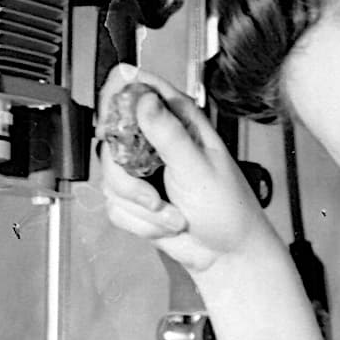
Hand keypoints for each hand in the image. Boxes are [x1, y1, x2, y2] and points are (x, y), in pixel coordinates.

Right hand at [97, 64, 269, 275]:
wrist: (227, 253)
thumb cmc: (228, 208)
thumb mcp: (198, 167)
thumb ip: (169, 133)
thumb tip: (145, 99)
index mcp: (178, 120)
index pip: (137, 86)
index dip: (116, 97)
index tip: (113, 126)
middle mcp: (157, 141)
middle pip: (111, 138)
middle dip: (127, 177)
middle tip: (151, 193)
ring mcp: (143, 170)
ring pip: (111, 178)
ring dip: (140, 206)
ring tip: (172, 213)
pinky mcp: (135, 198)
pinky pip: (115, 206)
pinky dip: (139, 222)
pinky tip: (165, 222)